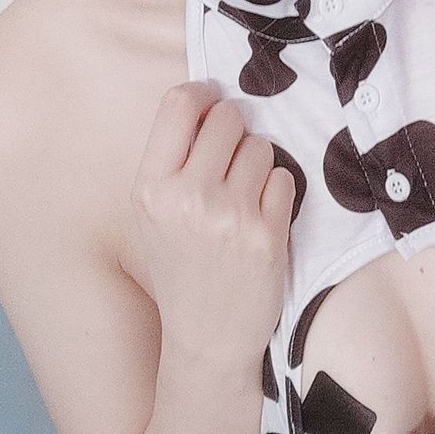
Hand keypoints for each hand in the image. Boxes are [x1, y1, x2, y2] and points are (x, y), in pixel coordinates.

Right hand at [130, 82, 296, 371]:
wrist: (206, 337)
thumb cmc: (179, 269)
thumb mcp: (152, 215)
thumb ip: (172, 160)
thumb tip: (207, 100)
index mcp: (150, 188)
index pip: (179, 105)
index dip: (201, 95)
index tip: (211, 103)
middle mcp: (187, 197)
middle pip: (226, 118)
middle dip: (233, 131)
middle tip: (229, 160)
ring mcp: (230, 216)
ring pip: (260, 146)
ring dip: (257, 163)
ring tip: (242, 196)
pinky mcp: (267, 234)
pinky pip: (284, 178)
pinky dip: (277, 192)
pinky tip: (260, 217)